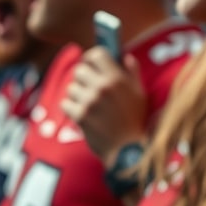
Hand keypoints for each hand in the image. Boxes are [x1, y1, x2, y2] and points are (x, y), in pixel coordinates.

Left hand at [61, 46, 146, 164]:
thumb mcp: (140, 94)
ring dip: (76, 95)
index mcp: (117, 78)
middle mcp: (103, 86)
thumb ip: (133, 72)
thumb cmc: (136, 121)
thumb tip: (125, 57)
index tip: (90, 64)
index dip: (91, 58)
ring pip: (70, 88)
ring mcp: (90, 101)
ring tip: (87, 105)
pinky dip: (71, 109)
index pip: (96, 54)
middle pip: (80, 70)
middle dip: (82, 78)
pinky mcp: (80, 116)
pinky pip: (65, 103)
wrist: (128, 151)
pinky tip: (82, 115)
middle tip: (88, 88)